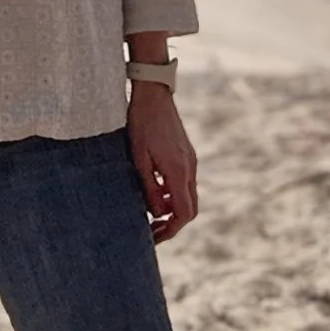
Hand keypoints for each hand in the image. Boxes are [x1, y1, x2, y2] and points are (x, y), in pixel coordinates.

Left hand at [127, 81, 197, 243]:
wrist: (153, 93)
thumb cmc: (141, 124)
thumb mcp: (139, 159)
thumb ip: (149, 189)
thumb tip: (157, 214)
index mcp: (179, 171)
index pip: (184, 214)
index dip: (170, 230)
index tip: (153, 237)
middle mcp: (190, 168)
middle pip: (190, 209)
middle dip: (173, 224)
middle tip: (151, 231)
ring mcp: (190, 159)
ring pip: (188, 195)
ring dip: (172, 208)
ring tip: (149, 212)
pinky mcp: (187, 153)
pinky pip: (185, 181)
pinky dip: (173, 193)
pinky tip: (154, 190)